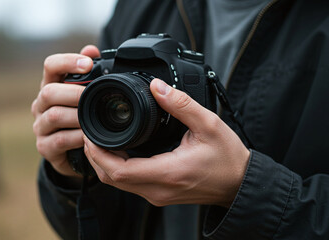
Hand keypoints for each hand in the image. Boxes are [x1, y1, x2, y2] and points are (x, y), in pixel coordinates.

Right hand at [32, 45, 99, 176]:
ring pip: (54, 116)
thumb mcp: (84, 95)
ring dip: (77, 115)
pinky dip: (78, 137)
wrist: (73, 152)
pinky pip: (60, 140)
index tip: (88, 64)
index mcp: (51, 86)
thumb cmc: (79, 117)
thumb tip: (91, 50)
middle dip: (74, 93)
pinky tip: (89, 136)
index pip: (50, 65)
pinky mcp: (45, 147)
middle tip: (93, 96)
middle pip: (49, 92)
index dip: (67, 61)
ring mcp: (40, 126)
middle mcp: (41, 105)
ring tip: (94, 116)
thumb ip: (88, 72)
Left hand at [83, 78, 249, 206]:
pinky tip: (118, 151)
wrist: (239, 184)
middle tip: (90, 133)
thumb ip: (181, 104)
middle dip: (94, 156)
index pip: (118, 170)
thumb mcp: (208, 125)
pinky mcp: (158, 194)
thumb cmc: (227, 158)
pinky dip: (116, 168)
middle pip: (110, 178)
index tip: (90, 133)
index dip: (97, 152)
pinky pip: (128, 184)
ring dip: (103, 163)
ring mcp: (156, 194)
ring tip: (99, 139)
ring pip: (117, 183)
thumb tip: (157, 86)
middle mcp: (157, 188)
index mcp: (167, 172)